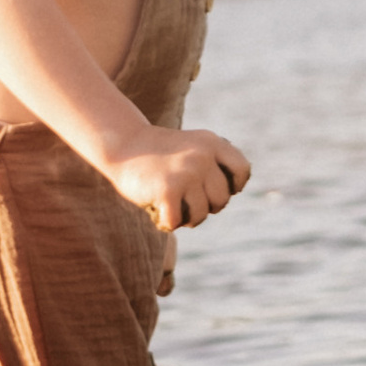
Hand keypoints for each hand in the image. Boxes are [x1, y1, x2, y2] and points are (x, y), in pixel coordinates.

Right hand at [103, 127, 250, 232]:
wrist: (123, 143)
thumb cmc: (160, 152)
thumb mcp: (193, 147)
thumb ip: (215, 164)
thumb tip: (232, 192)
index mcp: (212, 143)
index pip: (242, 171)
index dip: (233, 186)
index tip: (213, 188)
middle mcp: (202, 156)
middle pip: (221, 199)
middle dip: (207, 207)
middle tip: (188, 201)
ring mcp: (186, 173)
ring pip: (201, 214)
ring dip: (187, 218)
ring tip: (174, 208)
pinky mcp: (167, 190)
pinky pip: (177, 221)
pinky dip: (167, 222)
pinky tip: (159, 212)